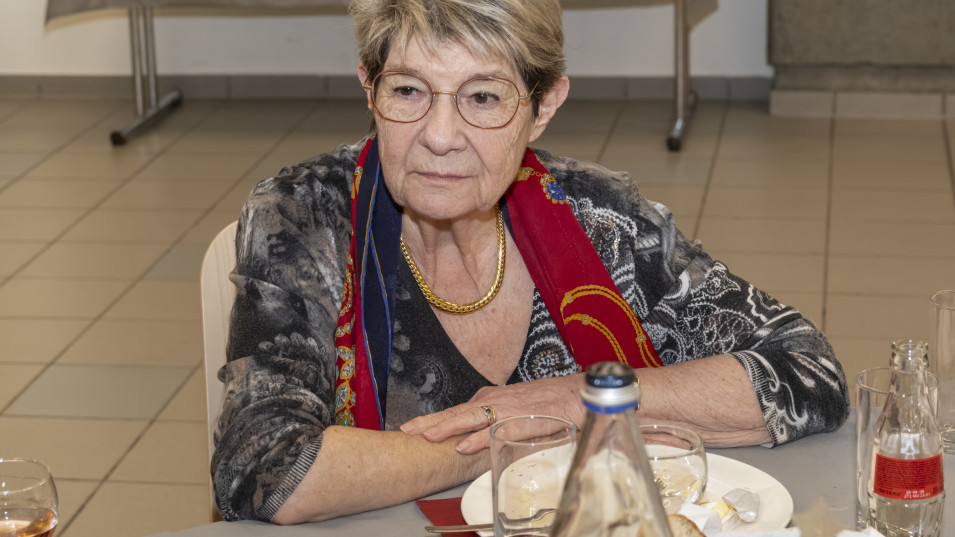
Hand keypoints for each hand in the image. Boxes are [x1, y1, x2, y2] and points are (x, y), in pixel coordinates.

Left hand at [400, 373, 585, 453]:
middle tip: (408, 430)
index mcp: (492, 399)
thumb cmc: (551, 402)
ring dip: (450, 427)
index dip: (434, 419)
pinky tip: (466, 446)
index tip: (412, 428)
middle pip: (457, 412)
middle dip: (431, 422)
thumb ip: (497, 421)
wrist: (581, 393)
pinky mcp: (526, 420)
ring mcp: (509, 410)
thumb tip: (476, 437)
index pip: (457, 410)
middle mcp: (496, 401)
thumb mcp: (517, 409)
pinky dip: (480, 438)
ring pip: (473, 418)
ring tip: (429, 436)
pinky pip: (498, 431)